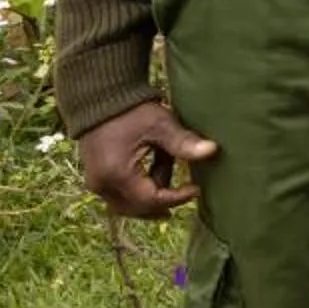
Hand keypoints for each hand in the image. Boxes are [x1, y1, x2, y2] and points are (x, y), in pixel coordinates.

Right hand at [76, 100, 217, 217]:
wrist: (101, 99)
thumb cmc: (132, 111)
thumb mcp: (160, 125)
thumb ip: (183, 142)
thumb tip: (212, 150)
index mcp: (117, 175)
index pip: (151, 200)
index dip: (177, 197)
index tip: (197, 188)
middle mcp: (102, 185)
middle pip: (138, 208)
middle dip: (164, 201)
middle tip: (188, 190)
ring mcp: (96, 184)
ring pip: (128, 205)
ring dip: (152, 195)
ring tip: (169, 168)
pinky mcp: (97, 178)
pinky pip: (120, 196)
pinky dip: (140, 190)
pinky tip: (157, 171)